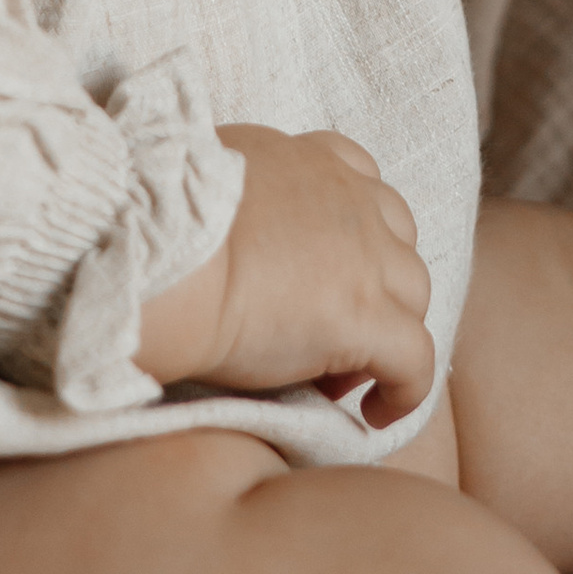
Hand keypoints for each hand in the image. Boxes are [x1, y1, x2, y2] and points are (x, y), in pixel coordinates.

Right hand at [136, 124, 435, 426]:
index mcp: (310, 160)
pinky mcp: (368, 318)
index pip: (362, 184)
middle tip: (323, 332)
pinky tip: (374, 412)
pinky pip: (415, 360)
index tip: (322, 275)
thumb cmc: (156, 228)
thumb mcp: (204, 181)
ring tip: (339, 376)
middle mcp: (351, 199)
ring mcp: (369, 259)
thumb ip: (234, 195)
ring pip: (413, 295)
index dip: (353, 235)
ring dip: (387, 331)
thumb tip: (222, 227)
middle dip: (374, 284)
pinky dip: (406, 389)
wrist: (165, 262)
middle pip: (397, 241)